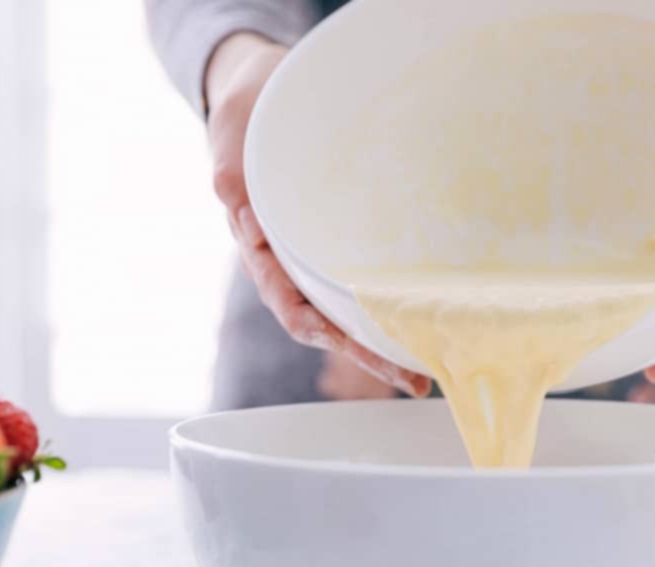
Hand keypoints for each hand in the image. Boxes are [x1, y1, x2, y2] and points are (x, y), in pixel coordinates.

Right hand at [204, 33, 430, 397]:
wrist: (266, 97)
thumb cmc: (248, 113)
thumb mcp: (233, 131)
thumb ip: (230, 171)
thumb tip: (233, 202)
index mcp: (260, 248)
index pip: (287, 302)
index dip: (317, 329)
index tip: (351, 346)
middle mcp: (289, 265)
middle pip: (325, 324)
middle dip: (367, 355)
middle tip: (412, 381)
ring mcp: (314, 260)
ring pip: (346, 313)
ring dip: (383, 345)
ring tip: (424, 372)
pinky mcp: (338, 247)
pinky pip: (362, 285)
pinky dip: (387, 310)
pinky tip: (418, 324)